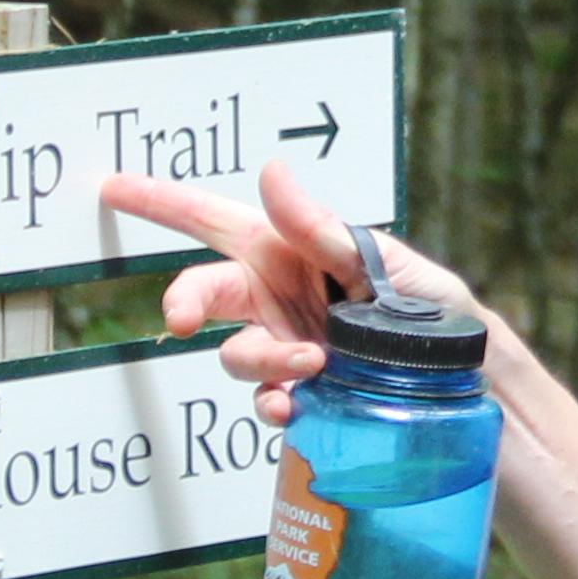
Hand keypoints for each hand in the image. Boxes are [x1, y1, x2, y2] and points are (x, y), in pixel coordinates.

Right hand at [102, 160, 500, 423]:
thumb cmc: (429, 308)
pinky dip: (270, 404)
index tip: (113, 187)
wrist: (464, 381)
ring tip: (309, 364)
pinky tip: (291, 406)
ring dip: (260, 359)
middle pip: (204, 292)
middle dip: (183, 301)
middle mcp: (276, 298)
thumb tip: (270, 172)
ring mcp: (284, 347)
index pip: (214, 221)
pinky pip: (263, 400)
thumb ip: (320, 229)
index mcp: (290, 251)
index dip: (161, 204)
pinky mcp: (299, 394)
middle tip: (180, 317)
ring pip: (235, 353)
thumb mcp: (381, 263)